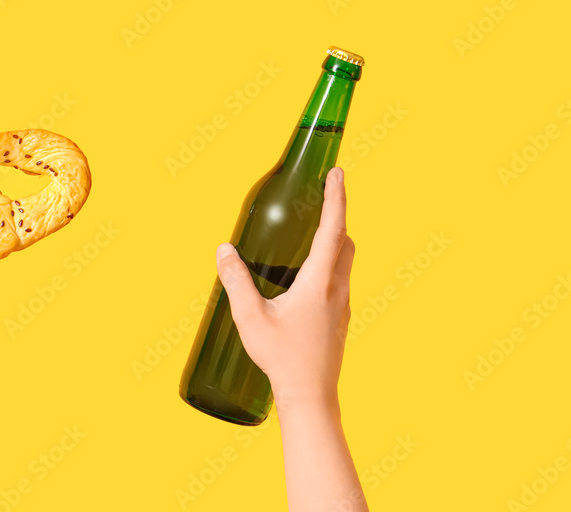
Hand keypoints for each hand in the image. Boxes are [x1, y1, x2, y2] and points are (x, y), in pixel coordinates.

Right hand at [216, 166, 354, 409]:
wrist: (310, 398)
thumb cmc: (282, 359)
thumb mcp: (250, 318)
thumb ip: (236, 280)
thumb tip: (224, 250)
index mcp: (320, 282)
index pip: (333, 229)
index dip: (336, 198)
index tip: (337, 173)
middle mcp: (338, 290)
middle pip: (346, 242)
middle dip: (336, 217)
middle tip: (321, 200)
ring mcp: (343, 307)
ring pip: (345, 263)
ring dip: (333, 243)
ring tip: (307, 237)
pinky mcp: (340, 321)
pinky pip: (339, 283)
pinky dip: (328, 267)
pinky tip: (304, 280)